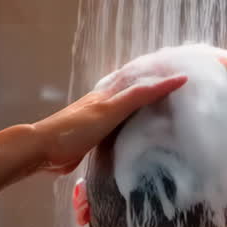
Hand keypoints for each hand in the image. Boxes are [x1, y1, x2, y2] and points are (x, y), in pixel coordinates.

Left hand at [32, 74, 187, 173]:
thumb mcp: (110, 110)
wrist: (43, 149)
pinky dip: (131, 125)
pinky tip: (137, 132)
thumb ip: (136, 97)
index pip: (139, 80)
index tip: (183, 76)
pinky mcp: (93, 138)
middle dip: (150, 86)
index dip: (160, 78)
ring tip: (162, 109)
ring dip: (141, 106)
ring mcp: (97, 121)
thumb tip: (169, 81)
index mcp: (107, 93)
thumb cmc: (76, 129)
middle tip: (173, 87)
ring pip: (124, 109)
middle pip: (130, 90)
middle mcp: (103, 103)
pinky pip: (118, 127)